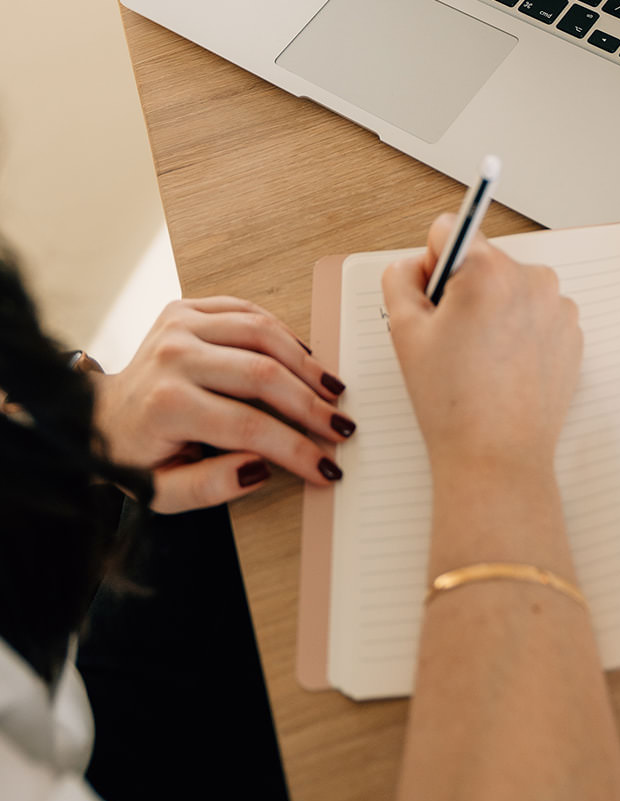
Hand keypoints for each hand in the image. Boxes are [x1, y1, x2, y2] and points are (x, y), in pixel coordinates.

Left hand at [91, 296, 353, 511]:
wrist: (96, 414)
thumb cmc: (133, 454)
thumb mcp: (161, 492)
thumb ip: (211, 487)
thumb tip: (261, 467)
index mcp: (165, 404)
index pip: (249, 427)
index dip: (296, 448)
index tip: (326, 466)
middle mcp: (173, 356)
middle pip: (263, 375)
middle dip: (312, 406)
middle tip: (342, 427)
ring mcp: (179, 325)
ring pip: (263, 333)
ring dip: (306, 363)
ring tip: (333, 390)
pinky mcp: (186, 308)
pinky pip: (248, 310)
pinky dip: (283, 333)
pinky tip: (304, 358)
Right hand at [381, 216, 580, 487]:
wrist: (497, 457)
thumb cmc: (451, 401)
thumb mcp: (403, 331)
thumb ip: (400, 278)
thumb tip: (416, 262)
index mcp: (487, 269)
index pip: (449, 230)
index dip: (431, 266)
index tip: (434, 302)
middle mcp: (530, 277)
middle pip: (482, 260)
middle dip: (463, 289)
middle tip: (453, 341)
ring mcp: (557, 305)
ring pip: (509, 287)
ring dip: (493, 309)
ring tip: (481, 360)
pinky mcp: (572, 332)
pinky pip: (536, 313)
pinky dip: (519, 330)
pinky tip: (505, 368)